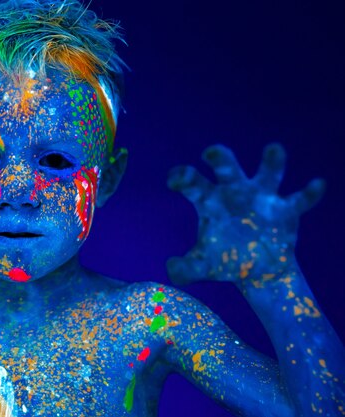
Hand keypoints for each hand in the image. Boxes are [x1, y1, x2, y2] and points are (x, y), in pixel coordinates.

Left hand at [166, 144, 323, 286]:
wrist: (257, 270)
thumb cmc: (223, 259)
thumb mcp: (202, 266)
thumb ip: (184, 269)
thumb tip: (171, 267)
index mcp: (209, 201)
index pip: (192, 183)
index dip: (182, 177)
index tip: (175, 181)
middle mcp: (234, 192)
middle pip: (226, 167)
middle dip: (219, 156)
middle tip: (210, 152)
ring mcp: (261, 198)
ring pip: (268, 172)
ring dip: (271, 161)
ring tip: (273, 149)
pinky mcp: (286, 211)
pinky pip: (300, 199)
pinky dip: (309, 193)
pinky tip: (316, 185)